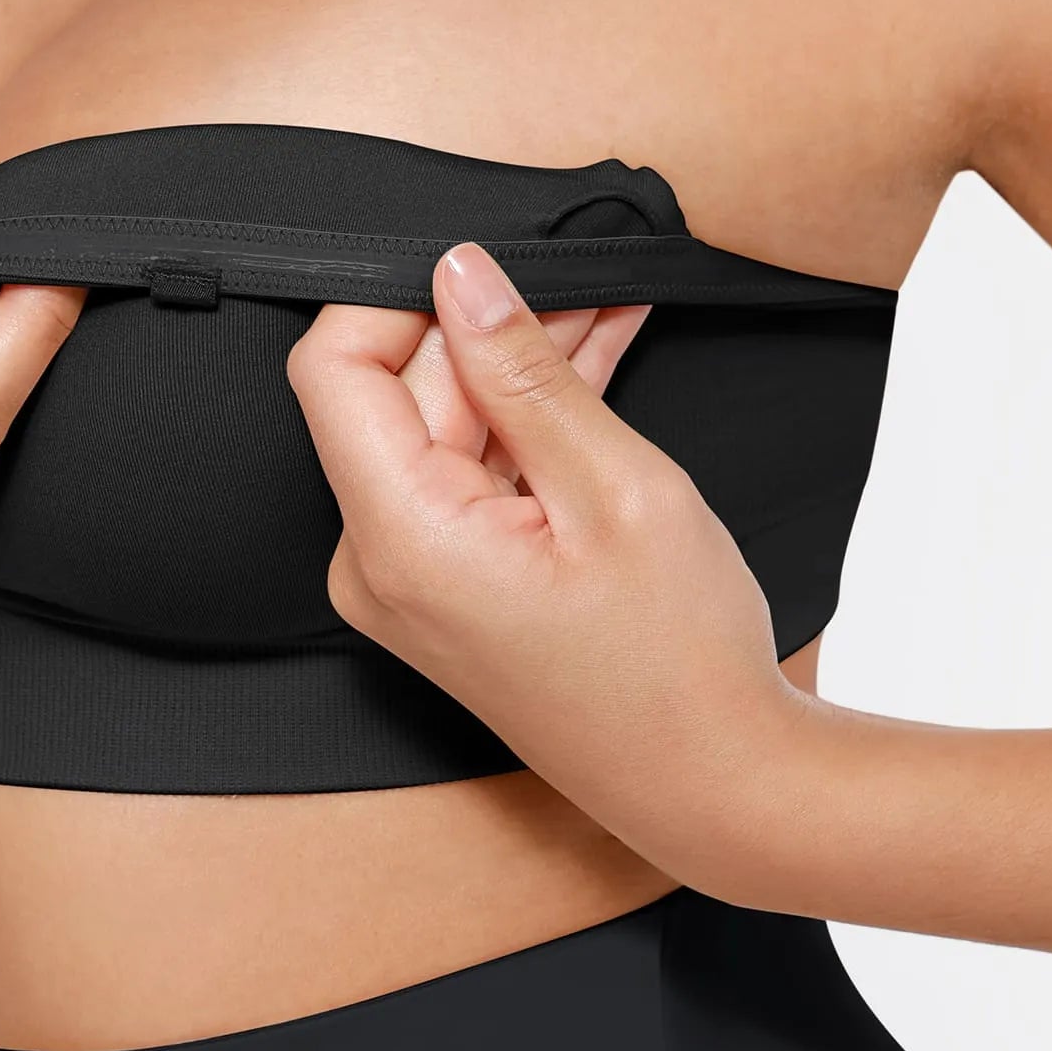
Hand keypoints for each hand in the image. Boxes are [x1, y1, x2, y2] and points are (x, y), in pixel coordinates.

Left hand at [286, 241, 808, 886]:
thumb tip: (462, 272)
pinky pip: (473, 470)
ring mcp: (411, 575)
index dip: (398, 296)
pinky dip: (530, 419)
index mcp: (399, 538)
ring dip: (521, 363)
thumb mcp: (616, 487)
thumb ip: (524, 371)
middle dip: (485, 324)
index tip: (485, 265)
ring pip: (446, 423)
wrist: (718, 785)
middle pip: (398, 393)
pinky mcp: (450, 580)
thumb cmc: (678, 661)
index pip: (333, 367)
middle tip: (578, 270)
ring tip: (606, 301)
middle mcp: (379, 560)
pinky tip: (596, 354)